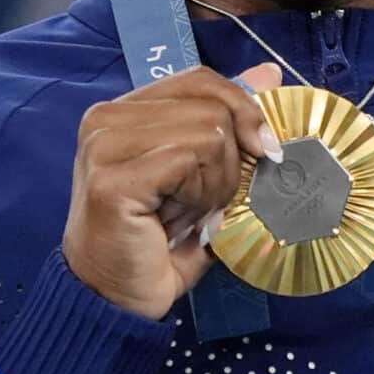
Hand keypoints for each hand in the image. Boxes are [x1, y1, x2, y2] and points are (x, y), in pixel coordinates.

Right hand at [63, 63, 284, 318]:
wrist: (117, 299)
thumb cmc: (158, 241)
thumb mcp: (203, 171)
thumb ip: (228, 120)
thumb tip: (269, 74)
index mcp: (124, 111)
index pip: (199, 79)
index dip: (241, 108)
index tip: (262, 148)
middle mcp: (106, 119)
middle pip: (211, 105)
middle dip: (228, 160)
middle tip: (204, 201)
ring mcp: (104, 145)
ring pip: (208, 132)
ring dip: (215, 183)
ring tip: (188, 213)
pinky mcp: (113, 178)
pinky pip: (190, 160)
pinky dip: (202, 195)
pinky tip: (179, 220)